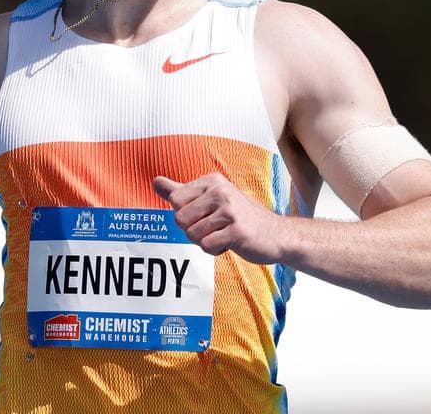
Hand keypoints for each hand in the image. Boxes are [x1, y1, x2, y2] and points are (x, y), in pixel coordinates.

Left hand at [153, 173, 290, 264]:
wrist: (276, 234)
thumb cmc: (239, 217)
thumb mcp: (211, 199)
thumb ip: (180, 191)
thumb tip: (154, 181)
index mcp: (212, 181)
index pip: (175, 201)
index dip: (186, 216)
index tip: (205, 215)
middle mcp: (220, 191)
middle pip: (180, 220)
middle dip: (193, 231)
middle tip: (215, 228)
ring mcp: (229, 211)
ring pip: (192, 235)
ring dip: (205, 242)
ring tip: (224, 235)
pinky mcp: (236, 231)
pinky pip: (207, 246)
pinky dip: (215, 251)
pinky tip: (230, 243)